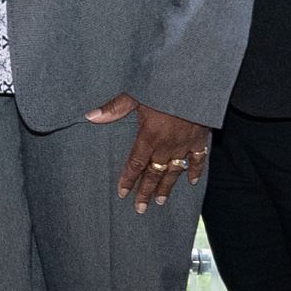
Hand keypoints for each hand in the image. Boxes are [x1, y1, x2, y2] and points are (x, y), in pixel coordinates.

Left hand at [90, 95, 210, 212]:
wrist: (195, 82)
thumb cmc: (163, 86)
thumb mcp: (136, 94)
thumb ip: (114, 108)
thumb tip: (90, 116)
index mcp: (149, 136)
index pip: (136, 164)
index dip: (128, 179)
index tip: (123, 193)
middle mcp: (167, 145)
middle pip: (154, 173)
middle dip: (146, 192)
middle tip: (141, 208)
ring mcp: (185, 144)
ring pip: (174, 171)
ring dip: (167, 187)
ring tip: (161, 201)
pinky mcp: (200, 138)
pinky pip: (198, 159)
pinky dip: (196, 170)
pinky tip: (192, 181)